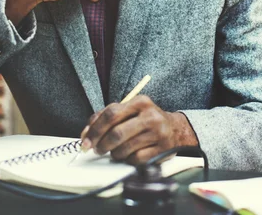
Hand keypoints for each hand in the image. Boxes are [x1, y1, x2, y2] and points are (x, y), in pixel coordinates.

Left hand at [81, 95, 198, 164]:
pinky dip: (128, 159)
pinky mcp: (162, 149)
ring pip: (124, 149)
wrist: (175, 129)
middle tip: (97, 149)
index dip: (94, 129)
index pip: (111, 114)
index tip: (86, 141)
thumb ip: (105, 118)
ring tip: (116, 151)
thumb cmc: (145, 120)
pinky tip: (130, 155)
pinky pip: (135, 159)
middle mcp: (151, 116)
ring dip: (115, 153)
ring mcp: (158, 133)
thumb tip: (86, 135)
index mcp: (140, 102)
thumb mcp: (128, 111)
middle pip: (116, 133)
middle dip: (102, 144)